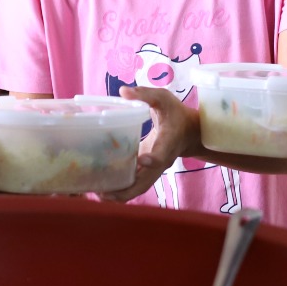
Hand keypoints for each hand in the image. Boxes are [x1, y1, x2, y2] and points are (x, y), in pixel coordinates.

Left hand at [100, 85, 198, 202]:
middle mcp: (162, 161)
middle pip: (146, 182)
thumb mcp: (164, 99)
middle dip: (126, 190)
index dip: (152, 160)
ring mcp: (155, 169)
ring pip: (139, 188)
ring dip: (120, 194)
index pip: (162, 154)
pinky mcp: (148, 171)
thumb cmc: (175, 114)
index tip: (142, 160)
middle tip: (102, 192)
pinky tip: (101, 188)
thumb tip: (123, 91)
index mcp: (168, 142)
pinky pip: (135, 185)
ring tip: (96, 193)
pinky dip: (120, 189)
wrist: (189, 133)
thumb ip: (146, 94)